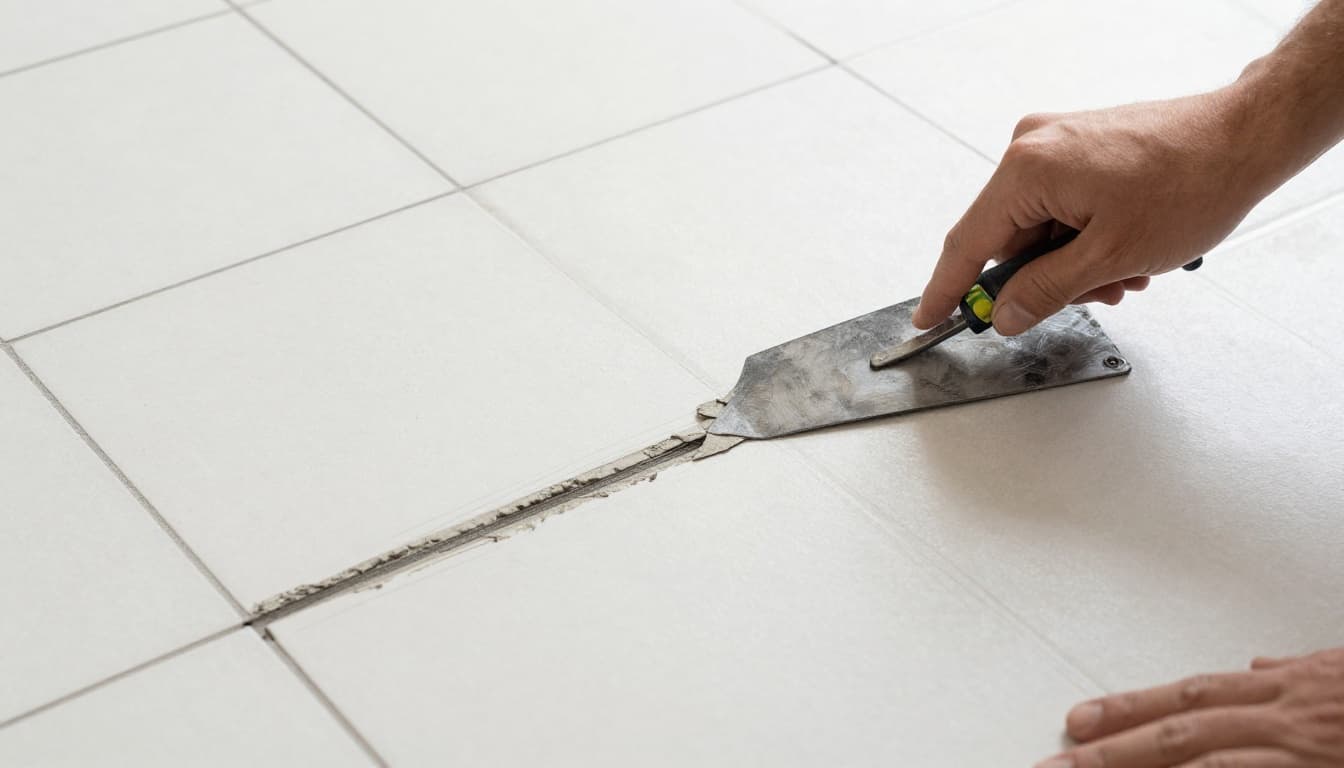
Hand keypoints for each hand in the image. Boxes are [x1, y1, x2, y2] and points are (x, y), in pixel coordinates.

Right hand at [912, 88, 1276, 335]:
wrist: (1246, 136)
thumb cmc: (1192, 181)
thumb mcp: (1110, 257)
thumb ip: (1045, 291)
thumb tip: (1004, 314)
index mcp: (1028, 169)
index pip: (969, 243)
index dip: (947, 290)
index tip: (928, 320)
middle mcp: (1033, 147)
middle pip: (1009, 239)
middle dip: (1045, 278)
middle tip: (1090, 297)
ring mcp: (1056, 142)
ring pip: (1040, 228)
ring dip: (1074, 261)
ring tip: (1125, 271)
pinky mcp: (1079, 146)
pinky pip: (1061, 206)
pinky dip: (1085, 236)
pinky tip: (1124, 247)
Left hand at [1034, 647, 1343, 766]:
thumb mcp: (1343, 669)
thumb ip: (1297, 670)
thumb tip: (1255, 663)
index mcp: (1285, 690)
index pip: (1188, 698)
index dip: (1129, 708)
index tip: (1078, 722)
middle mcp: (1282, 718)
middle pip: (1177, 736)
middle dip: (1110, 751)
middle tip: (1052, 764)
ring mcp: (1301, 753)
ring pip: (1202, 766)